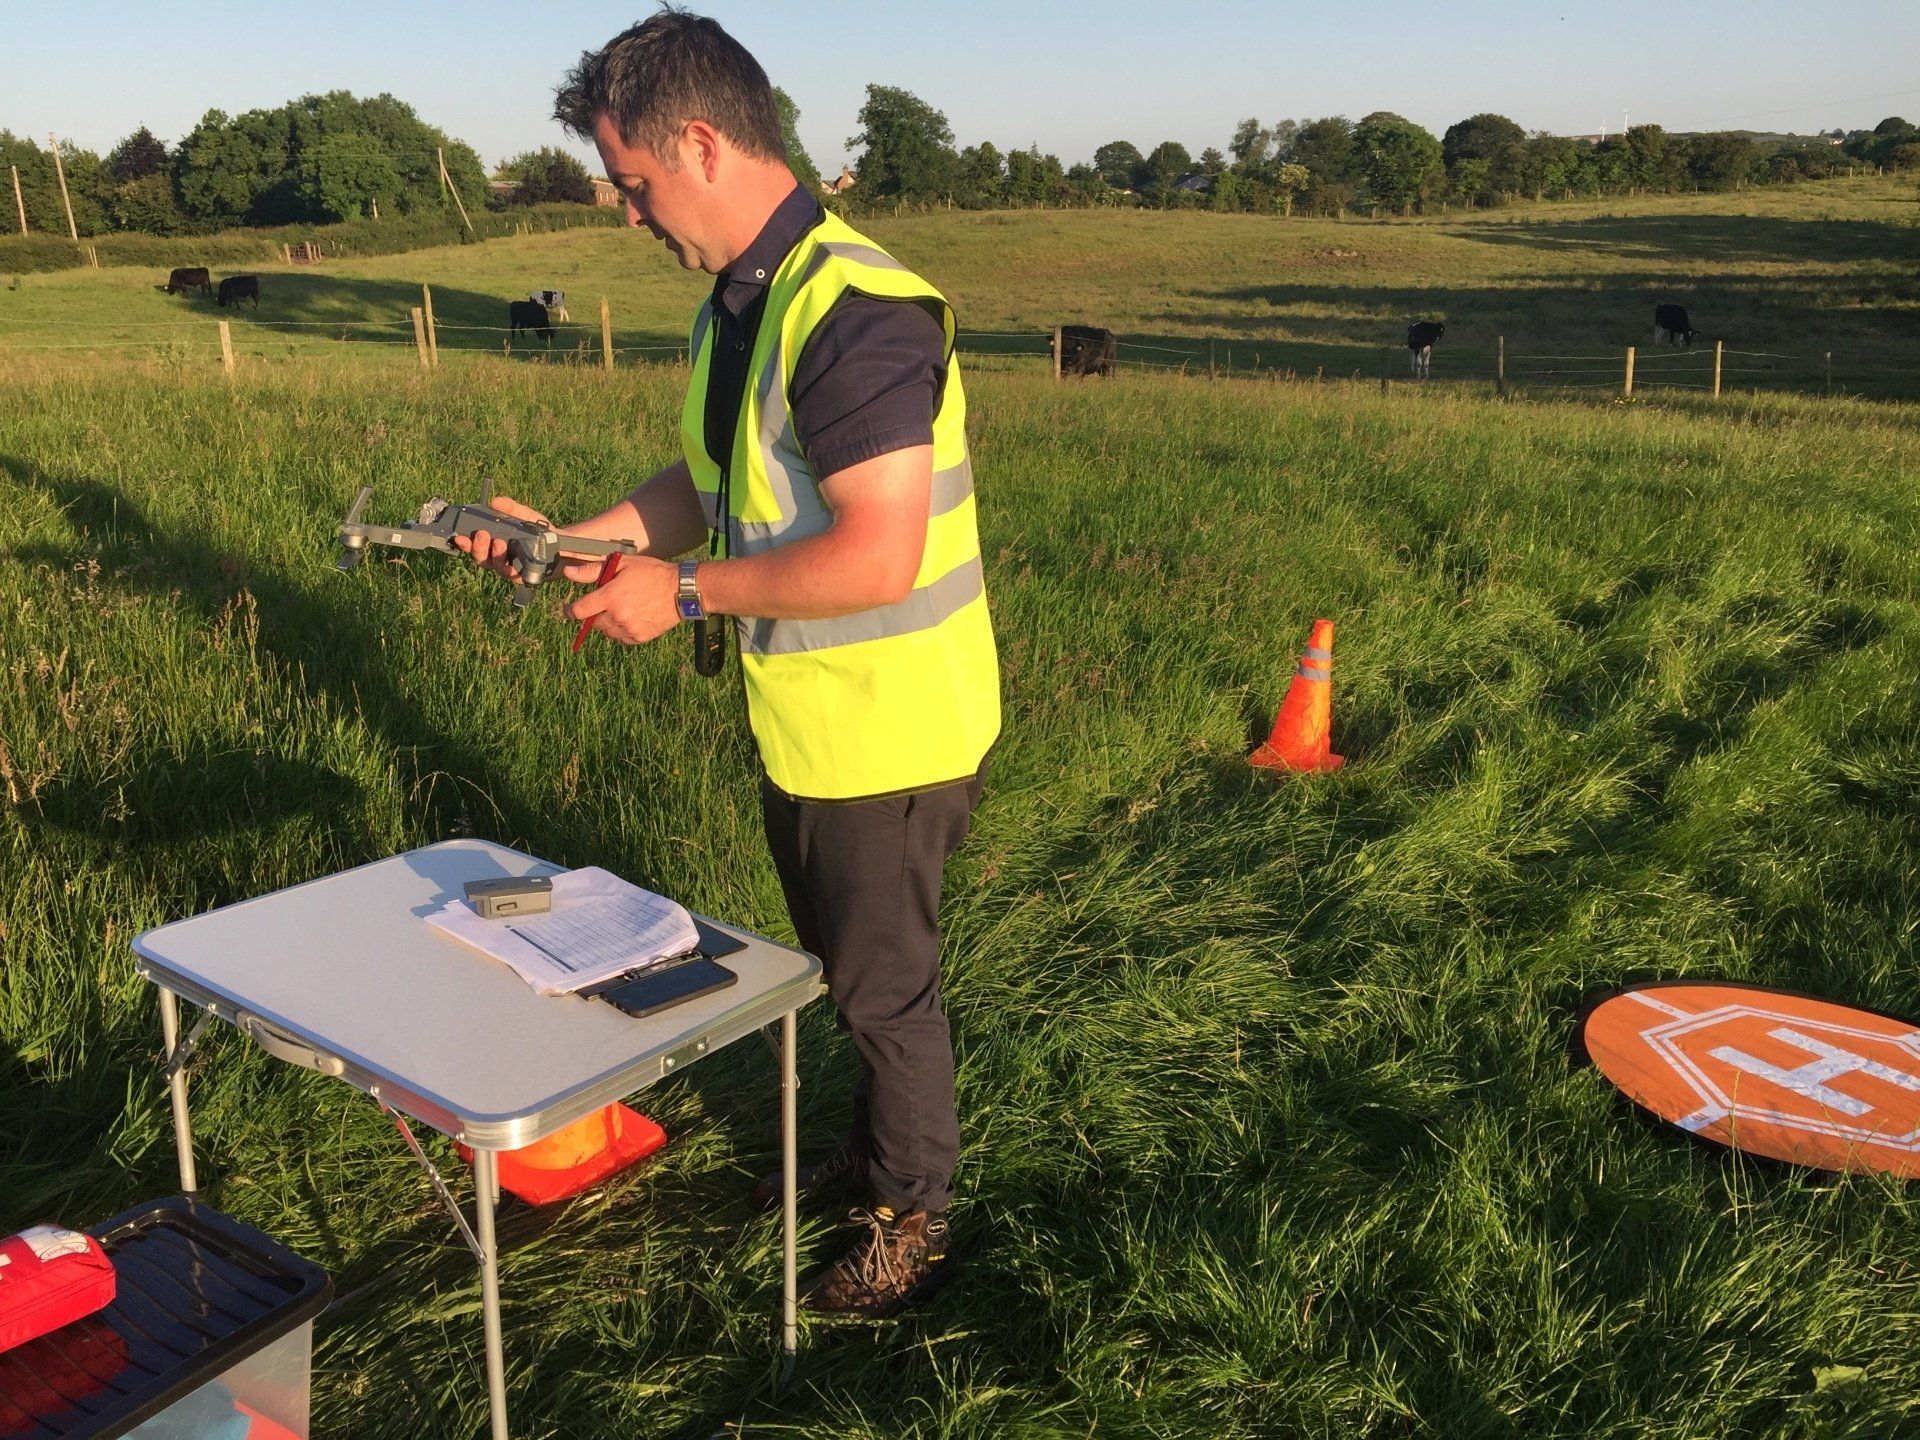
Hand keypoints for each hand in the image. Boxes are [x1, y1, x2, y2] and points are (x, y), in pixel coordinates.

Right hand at [453, 495, 549, 582]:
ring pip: (497, 567)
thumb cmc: (538, 531)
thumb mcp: (525, 516)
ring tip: (500, 543)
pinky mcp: (525, 576)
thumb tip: (495, 501)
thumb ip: (511, 508)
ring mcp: (511, 568)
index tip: (459, 536)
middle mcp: (499, 558)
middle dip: (478, 547)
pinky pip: (516, 577)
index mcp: (493, 544)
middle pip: (482, 558)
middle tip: (482, 535)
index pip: (474, 546)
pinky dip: (512, 572)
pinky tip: (513, 567)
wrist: (560, 544)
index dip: (465, 543)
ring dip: (496, 556)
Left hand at [564, 555, 680, 645]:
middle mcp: (617, 615)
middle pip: (592, 622)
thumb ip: (592, 570)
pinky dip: (621, 631)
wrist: (680, 590)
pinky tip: (631, 618)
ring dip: (607, 623)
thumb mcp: (622, 564)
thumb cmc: (651, 572)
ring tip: (621, 609)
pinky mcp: (640, 637)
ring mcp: (629, 628)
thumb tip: (567, 573)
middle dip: (594, 613)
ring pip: (606, 632)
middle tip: (607, 603)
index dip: (570, 610)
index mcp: (609, 596)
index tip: (569, 608)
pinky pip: (621, 638)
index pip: (579, 611)